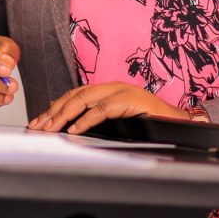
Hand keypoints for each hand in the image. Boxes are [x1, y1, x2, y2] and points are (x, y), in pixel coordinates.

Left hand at [27, 82, 189, 134]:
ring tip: (51, 128)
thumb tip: (72, 131)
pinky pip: (103, 109)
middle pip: (75, 95)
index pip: (74, 94)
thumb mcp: (120, 121)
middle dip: (54, 111)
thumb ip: (99, 120)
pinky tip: (74, 129)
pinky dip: (86, 119)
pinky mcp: (131, 101)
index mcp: (109, 90)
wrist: (180, 122)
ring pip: (85, 98)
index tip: (38, 121)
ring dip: (64, 114)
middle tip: (38, 127)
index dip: (55, 107)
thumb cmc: (150, 123)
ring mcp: (122, 92)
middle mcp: (113, 87)